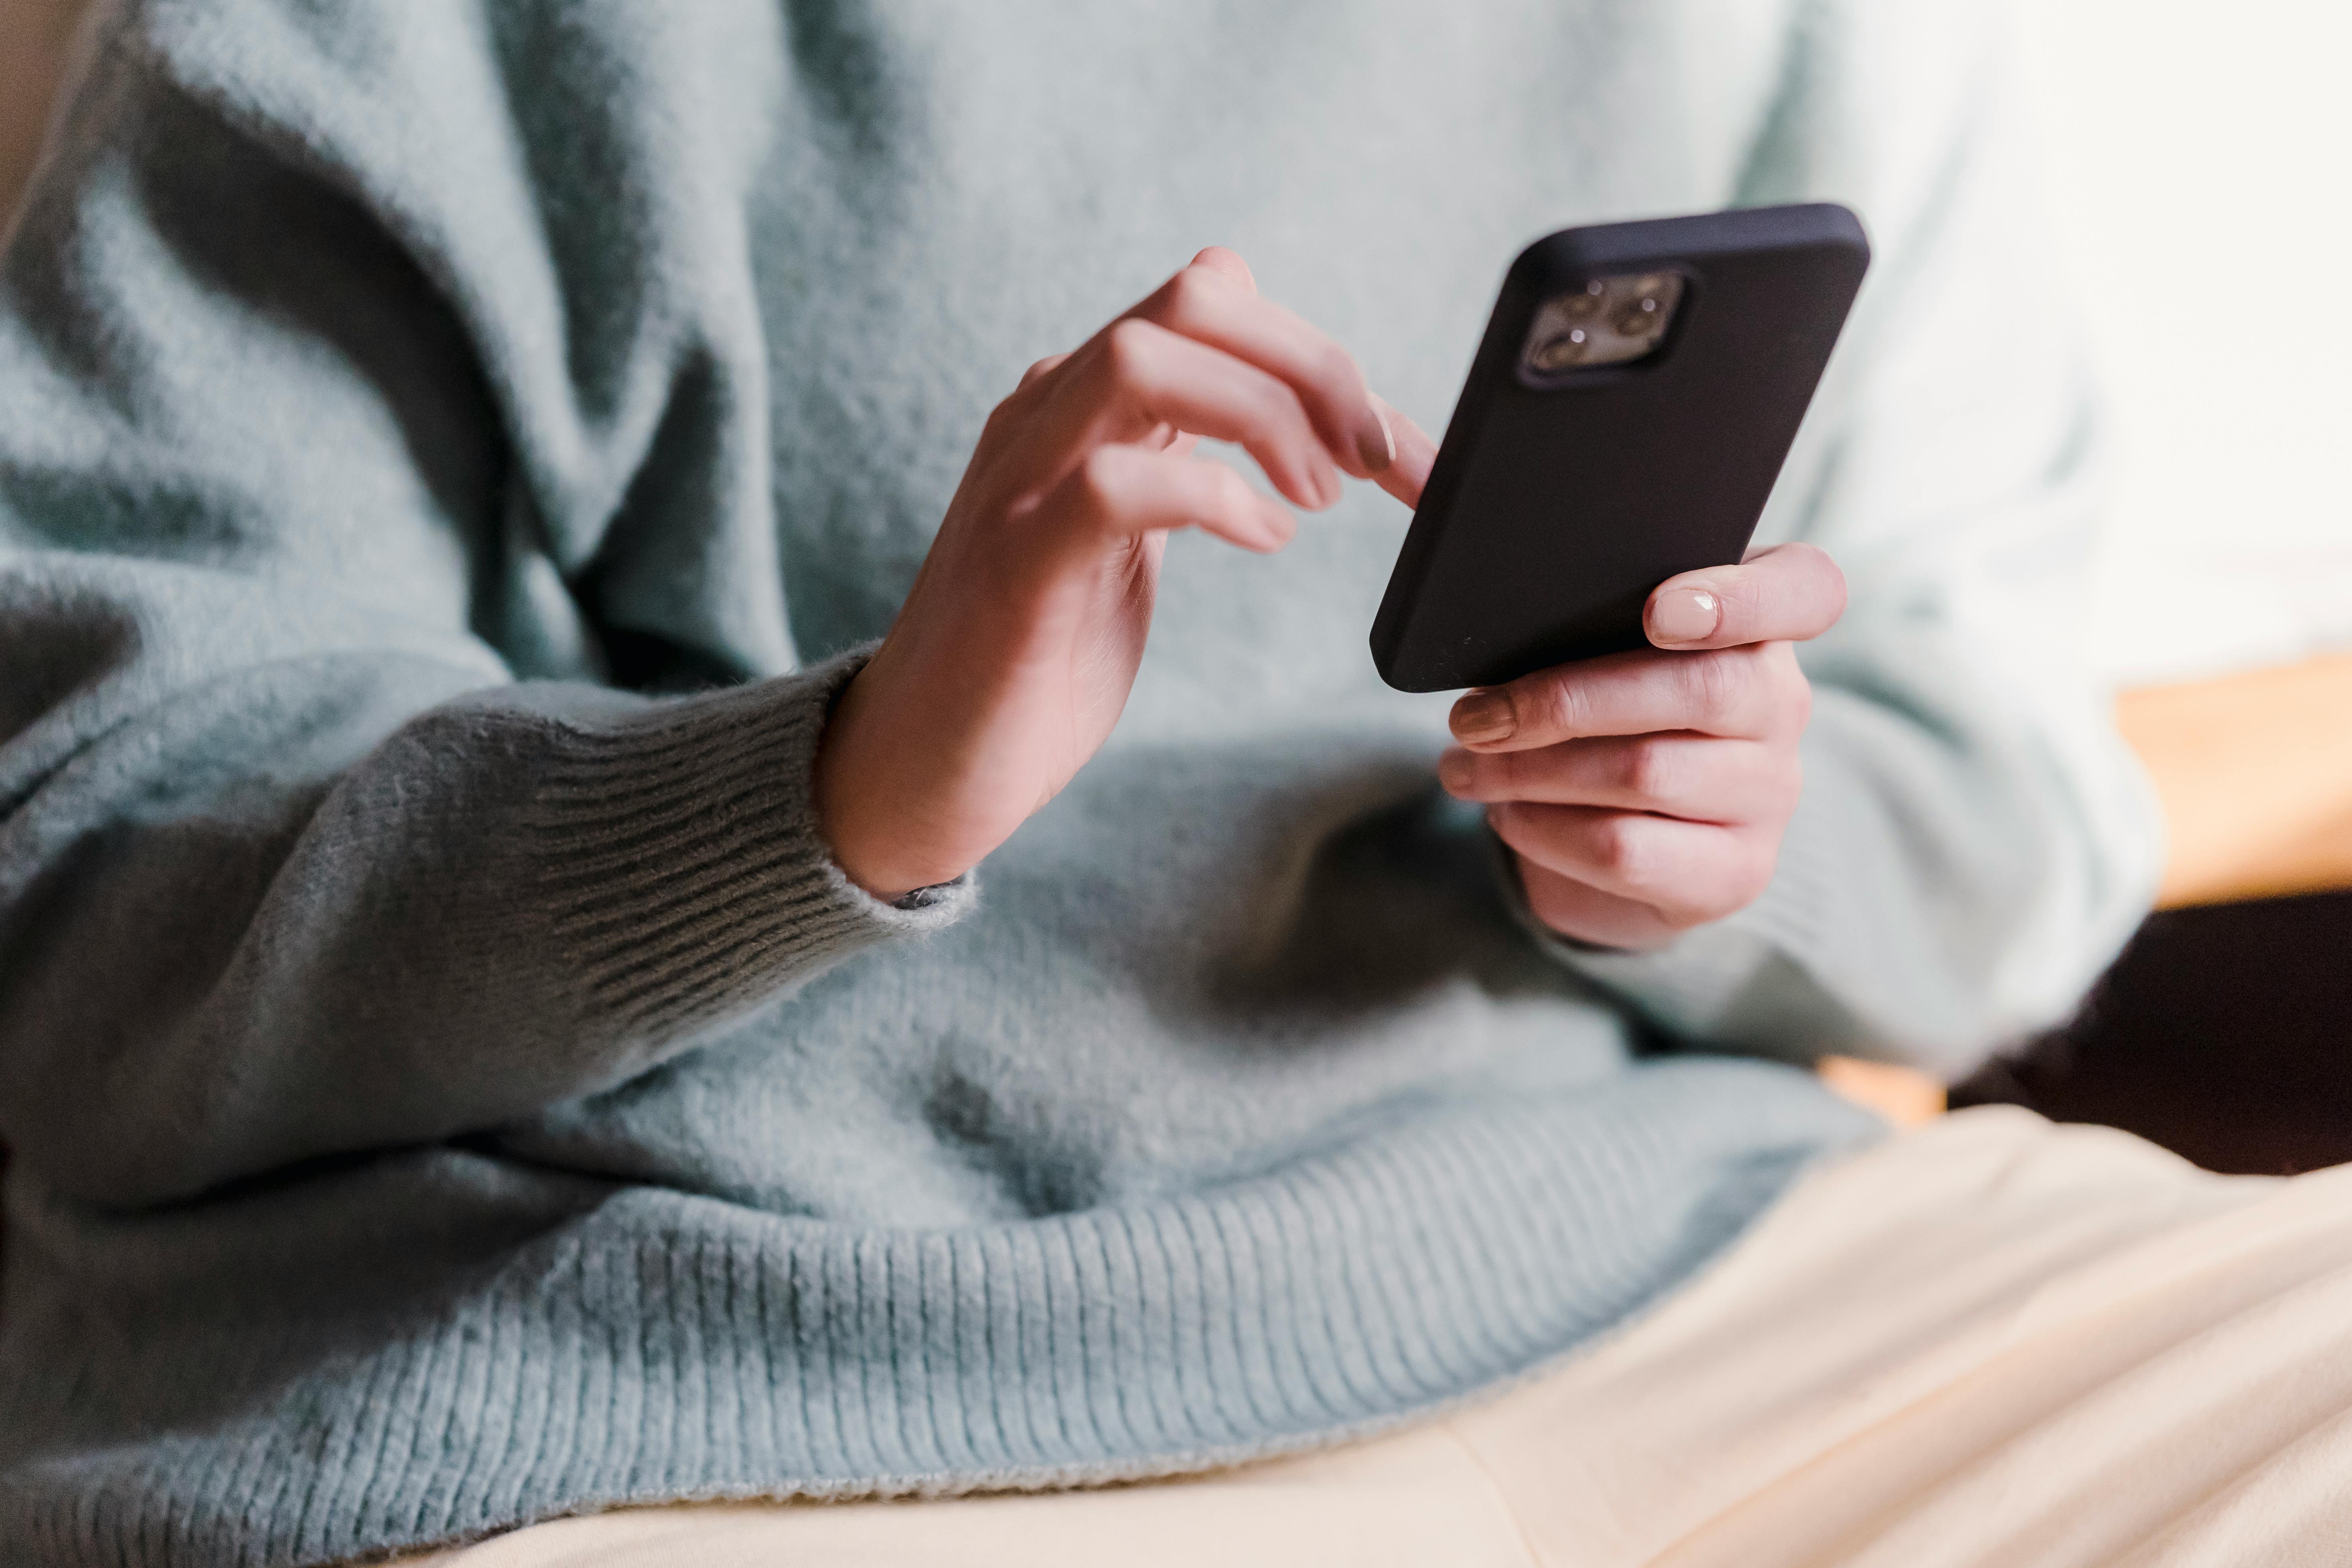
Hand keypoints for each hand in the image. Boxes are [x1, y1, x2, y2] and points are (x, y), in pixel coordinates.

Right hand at [815, 248, 1438, 898]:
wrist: (919, 768)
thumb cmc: (1036, 661)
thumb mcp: (1129, 537)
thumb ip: (1184, 457)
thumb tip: (1286, 402)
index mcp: (1081, 405)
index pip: (1214, 302)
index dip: (1322, 357)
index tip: (1395, 449)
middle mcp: (1046, 417)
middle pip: (1193, 299)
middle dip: (1312, 366)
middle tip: (1375, 461)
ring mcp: (1022, 484)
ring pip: (1145, 357)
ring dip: (1265, 415)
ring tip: (1315, 499)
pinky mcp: (1017, 565)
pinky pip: (1114, 482)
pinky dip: (1211, 497)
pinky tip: (1263, 539)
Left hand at [1435, 544, 1846, 948]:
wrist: (1630, 846)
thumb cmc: (1600, 711)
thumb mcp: (1586, 637)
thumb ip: (1542, 568)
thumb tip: (1415, 474)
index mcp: (1763, 625)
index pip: (1808, 591)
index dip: (1743, 599)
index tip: (1661, 610)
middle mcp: (1784, 705)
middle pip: (1695, 689)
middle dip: (1560, 699)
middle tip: (1470, 716)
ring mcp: (1768, 794)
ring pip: (1644, 772)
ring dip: (1528, 769)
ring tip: (1461, 763)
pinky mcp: (1733, 874)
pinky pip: (1626, 848)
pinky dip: (1544, 828)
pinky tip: (1506, 813)